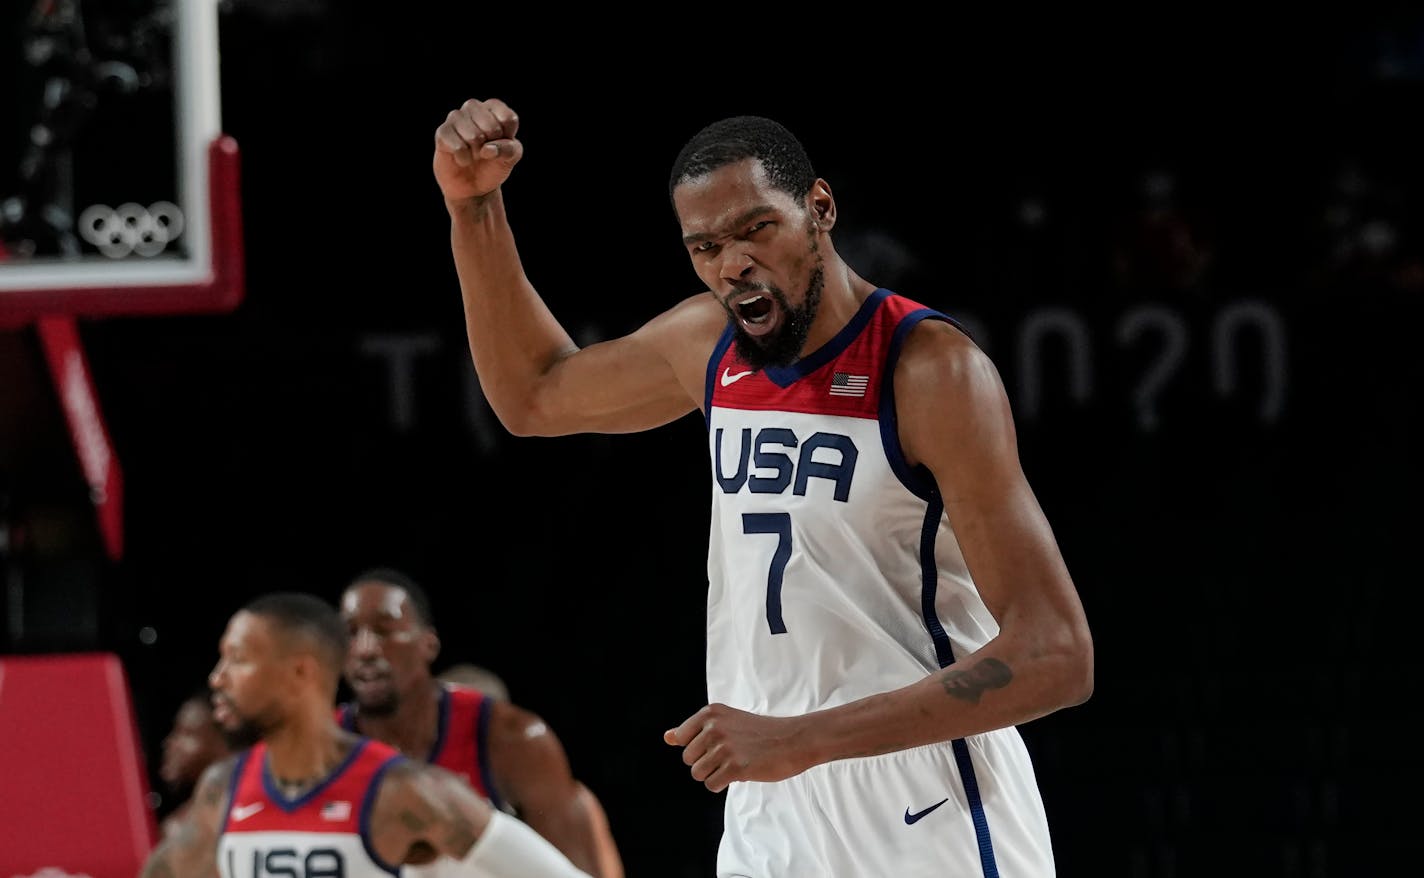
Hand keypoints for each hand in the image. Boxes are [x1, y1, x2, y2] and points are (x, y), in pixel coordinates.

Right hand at [432, 98, 523, 202]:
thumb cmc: (494, 164)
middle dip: (491, 147)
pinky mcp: (442, 132)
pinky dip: (463, 159)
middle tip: (484, 151)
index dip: (508, 139)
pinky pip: (458, 146)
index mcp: (494, 107)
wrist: (474, 185)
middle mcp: (473, 107)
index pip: (508, 119)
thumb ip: (509, 149)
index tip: (501, 144)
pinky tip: (462, 159)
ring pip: (474, 136)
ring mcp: (455, 117)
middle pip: (491, 127)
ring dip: (476, 153)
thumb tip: (487, 149)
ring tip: (473, 154)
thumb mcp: (511, 157)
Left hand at [664, 703, 809, 792]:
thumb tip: (667, 737)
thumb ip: (694, 730)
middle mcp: (714, 727)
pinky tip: (739, 773)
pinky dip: (722, 784)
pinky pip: (711, 785)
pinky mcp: (735, 767)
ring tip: (735, 764)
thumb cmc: (759, 733)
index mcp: (711, 713)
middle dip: (706, 763)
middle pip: (688, 759)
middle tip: (730, 756)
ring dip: (714, 774)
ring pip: (698, 774)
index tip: (719, 743)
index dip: (699, 747)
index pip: (681, 738)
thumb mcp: (726, 722)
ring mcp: (725, 747)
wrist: (793, 740)